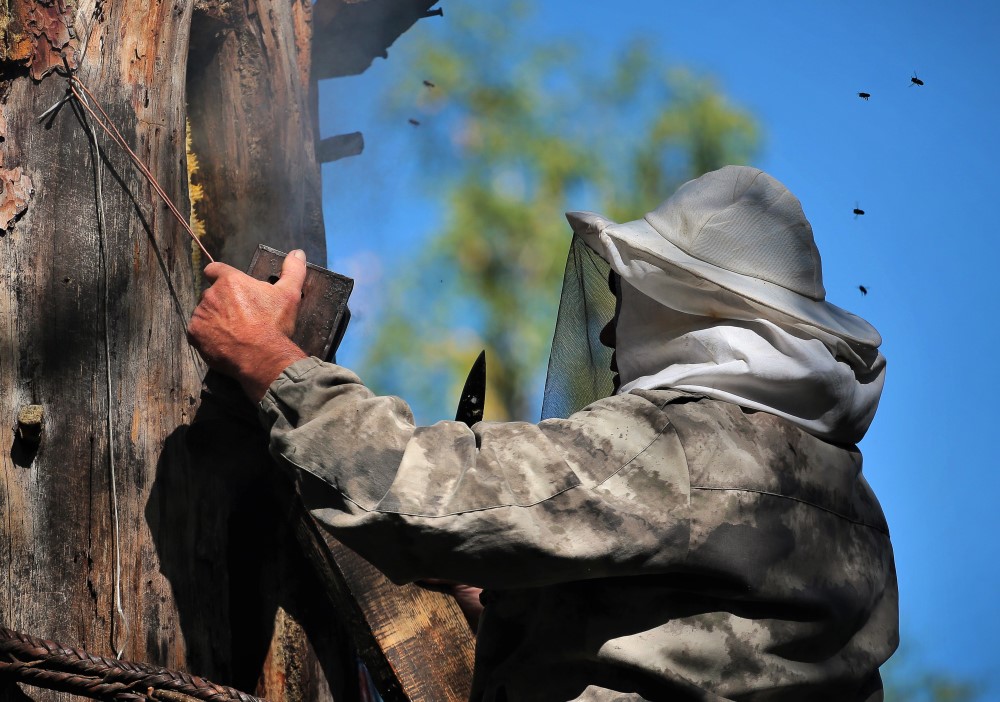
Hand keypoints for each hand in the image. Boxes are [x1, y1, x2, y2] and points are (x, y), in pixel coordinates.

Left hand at [188, 250, 308, 400]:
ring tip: (234, 332)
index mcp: (230, 281)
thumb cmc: (274, 325)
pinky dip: (208, 336)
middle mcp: (210, 294)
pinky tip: (224, 342)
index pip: (214, 269)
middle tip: (241, 317)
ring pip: (204, 313)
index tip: (231, 288)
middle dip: (223, 302)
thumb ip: (292, 270)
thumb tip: (298, 253)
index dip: (221, 276)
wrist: (262, 358)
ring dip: (215, 319)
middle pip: (212, 294)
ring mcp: (201, 315)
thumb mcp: (289, 295)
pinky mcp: (195, 334)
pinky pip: (198, 332)